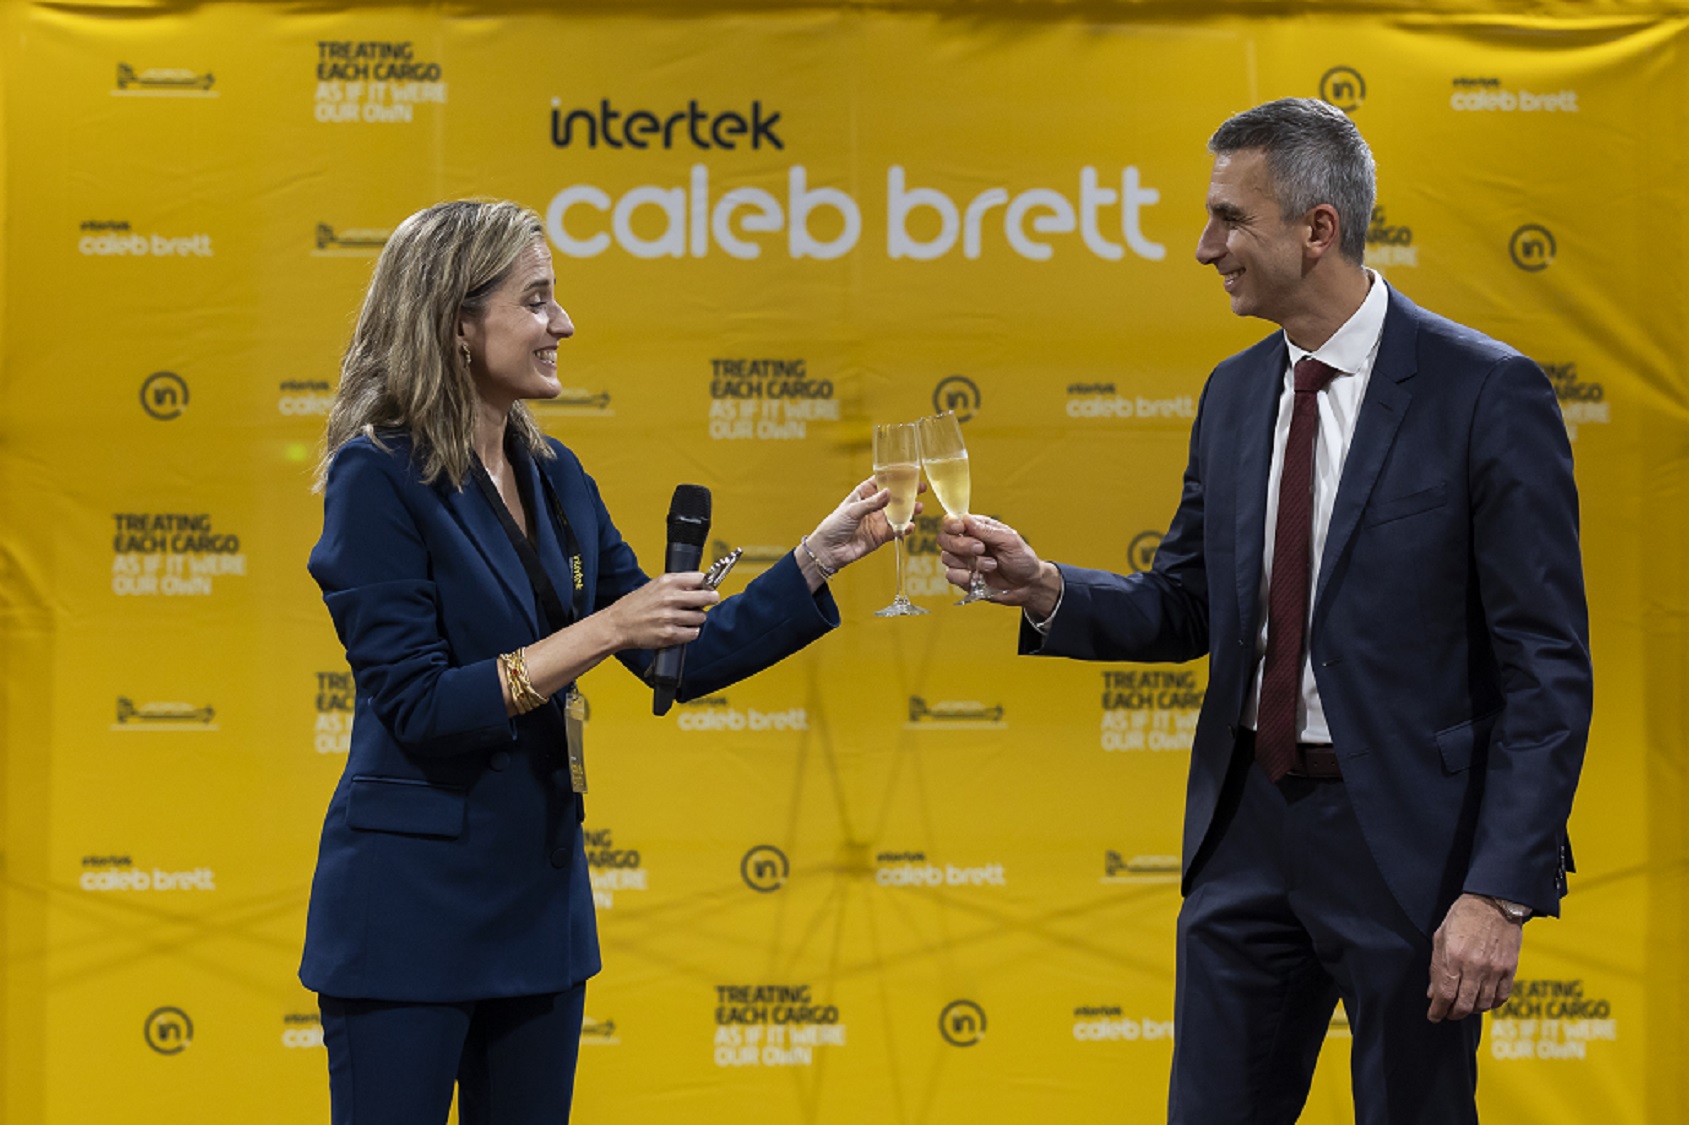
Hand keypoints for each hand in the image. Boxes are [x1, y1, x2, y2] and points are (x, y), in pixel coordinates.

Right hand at [604, 571, 718, 650]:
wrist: (617, 625)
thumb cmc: (635, 605)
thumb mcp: (654, 585)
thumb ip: (676, 584)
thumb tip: (700, 585)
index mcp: (667, 582)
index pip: (700, 578)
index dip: (707, 583)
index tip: (708, 587)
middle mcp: (670, 598)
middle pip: (707, 597)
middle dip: (711, 599)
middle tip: (711, 600)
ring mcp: (670, 617)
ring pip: (701, 617)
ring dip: (697, 618)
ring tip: (686, 617)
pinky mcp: (669, 634)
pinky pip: (693, 633)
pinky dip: (690, 632)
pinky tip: (682, 629)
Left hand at [805, 477, 917, 572]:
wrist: (829, 551)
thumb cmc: (834, 526)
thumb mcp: (852, 510)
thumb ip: (872, 503)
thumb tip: (889, 492)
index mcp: (863, 494)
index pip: (881, 481)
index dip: (894, 476)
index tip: (908, 471)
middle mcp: (873, 506)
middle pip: (894, 496)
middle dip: (908, 492)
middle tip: (921, 488)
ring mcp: (878, 521)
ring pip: (899, 513)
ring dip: (910, 510)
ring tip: (919, 507)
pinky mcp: (881, 536)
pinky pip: (896, 530)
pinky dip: (905, 528)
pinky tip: (910, 526)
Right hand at [936, 515, 1056, 612]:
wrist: (1028, 585)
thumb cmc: (1022, 559)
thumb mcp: (1010, 540)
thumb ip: (988, 531)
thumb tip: (966, 519)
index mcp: (976, 529)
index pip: (952, 522)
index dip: (951, 524)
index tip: (960, 528)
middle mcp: (966, 543)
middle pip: (944, 539)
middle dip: (961, 544)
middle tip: (981, 548)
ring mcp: (963, 562)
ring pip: (947, 558)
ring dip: (970, 562)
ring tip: (991, 565)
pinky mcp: (963, 578)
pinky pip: (951, 576)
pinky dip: (965, 577)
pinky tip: (980, 577)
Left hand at [1426, 893, 1523, 1021]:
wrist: (1494, 902)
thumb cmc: (1463, 916)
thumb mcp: (1440, 937)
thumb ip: (1436, 967)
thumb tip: (1432, 992)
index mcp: (1453, 957)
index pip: (1444, 995)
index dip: (1438, 1010)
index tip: (1434, 1016)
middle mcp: (1474, 967)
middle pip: (1463, 1005)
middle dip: (1453, 1014)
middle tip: (1448, 1014)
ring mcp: (1494, 970)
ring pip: (1483, 1004)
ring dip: (1471, 1010)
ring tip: (1464, 1007)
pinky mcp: (1510, 969)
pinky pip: (1502, 997)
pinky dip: (1492, 1004)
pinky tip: (1484, 1001)